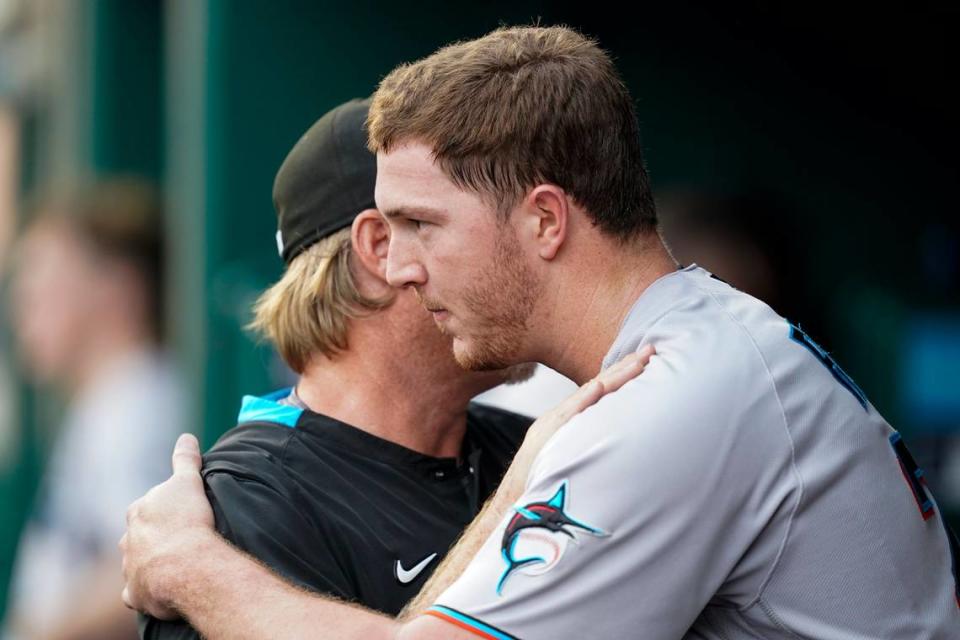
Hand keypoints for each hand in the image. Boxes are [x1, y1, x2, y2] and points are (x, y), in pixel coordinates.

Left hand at [120, 433, 214, 619]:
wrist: (185, 563)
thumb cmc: (187, 520)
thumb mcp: (188, 482)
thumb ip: (185, 459)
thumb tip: (187, 436)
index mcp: (138, 511)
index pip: (146, 508)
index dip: (162, 511)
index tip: (178, 515)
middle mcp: (128, 539)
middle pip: (137, 536)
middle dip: (151, 537)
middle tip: (177, 539)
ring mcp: (129, 567)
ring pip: (135, 563)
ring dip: (148, 563)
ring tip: (173, 564)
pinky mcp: (134, 593)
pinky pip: (135, 592)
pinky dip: (143, 590)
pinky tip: (158, 588)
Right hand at [514, 344, 654, 474]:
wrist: (515, 495)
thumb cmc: (542, 474)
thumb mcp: (566, 446)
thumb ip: (586, 429)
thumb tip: (612, 425)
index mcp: (574, 416)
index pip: (604, 388)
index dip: (624, 372)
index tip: (646, 358)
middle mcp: (567, 415)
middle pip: (601, 386)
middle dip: (626, 367)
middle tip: (651, 350)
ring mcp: (557, 422)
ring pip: (590, 396)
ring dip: (613, 378)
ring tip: (635, 363)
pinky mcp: (548, 433)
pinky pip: (569, 416)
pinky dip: (583, 400)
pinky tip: (598, 387)